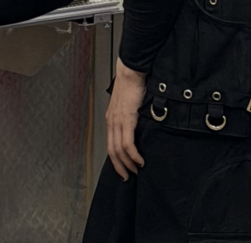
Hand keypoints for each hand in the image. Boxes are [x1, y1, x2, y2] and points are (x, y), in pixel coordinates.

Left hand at [106, 59, 145, 180]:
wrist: (130, 72)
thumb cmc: (131, 85)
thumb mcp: (127, 104)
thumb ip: (128, 116)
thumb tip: (136, 127)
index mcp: (111, 119)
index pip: (110, 145)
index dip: (116, 160)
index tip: (123, 169)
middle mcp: (111, 122)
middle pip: (112, 152)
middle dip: (120, 167)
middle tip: (128, 177)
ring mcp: (118, 121)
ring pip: (119, 150)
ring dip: (128, 164)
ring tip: (136, 171)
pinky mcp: (127, 119)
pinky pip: (127, 143)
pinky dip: (133, 155)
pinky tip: (140, 160)